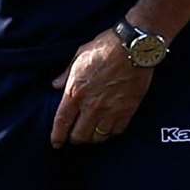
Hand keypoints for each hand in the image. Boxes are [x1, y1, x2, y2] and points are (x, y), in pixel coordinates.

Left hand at [50, 29, 152, 147]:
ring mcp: (110, 111)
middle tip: (76, 135)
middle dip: (75, 138)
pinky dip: (110, 132)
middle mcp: (91, 106)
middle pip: (79, 136)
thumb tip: (56, 85)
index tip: (56, 143)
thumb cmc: (105, 47)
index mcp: (75, 92)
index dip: (57, 136)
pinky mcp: (127, 111)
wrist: (134, 47)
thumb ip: (66, 74)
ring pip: (98, 137)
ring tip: (92, 133)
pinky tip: (108, 128)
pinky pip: (116, 131)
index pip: (62, 122)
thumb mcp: (79, 56)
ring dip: (93, 137)